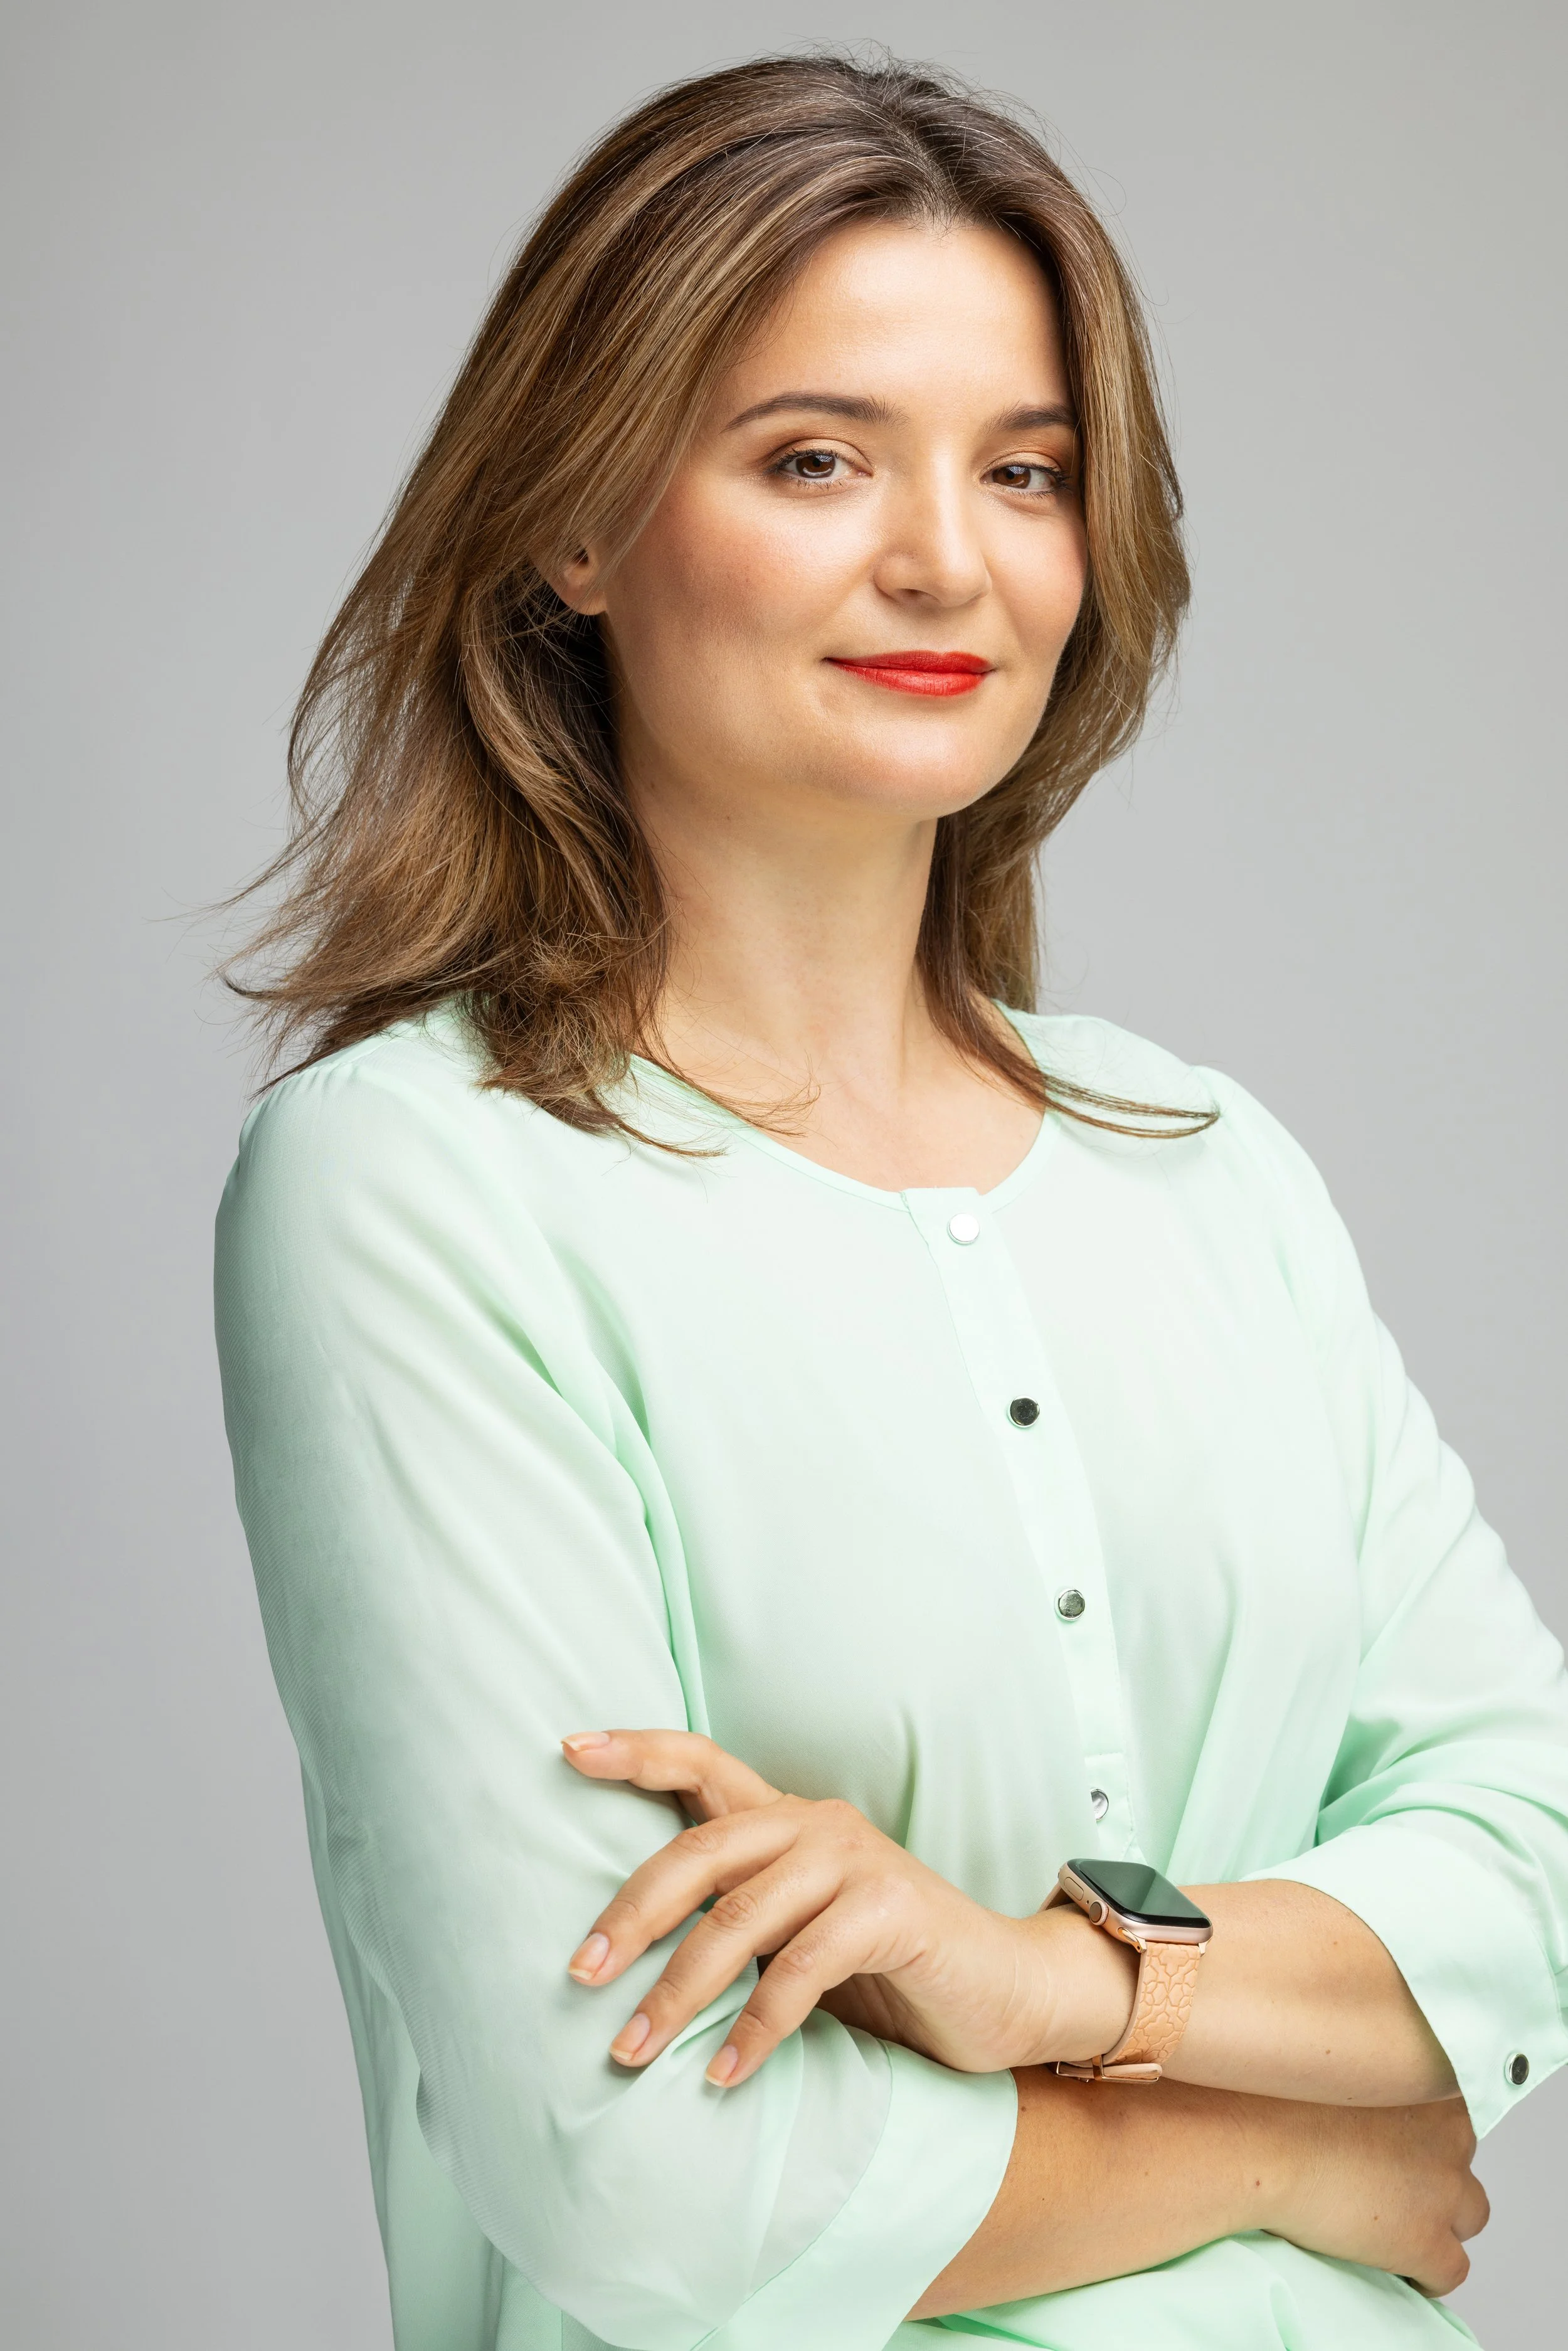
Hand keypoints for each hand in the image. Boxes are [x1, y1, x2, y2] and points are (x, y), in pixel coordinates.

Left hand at [560, 1727, 1136, 2087]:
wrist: (1004, 1991)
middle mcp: (815, 1823)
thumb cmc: (887, 1969)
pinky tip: (722, 2075)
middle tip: (578, 1973)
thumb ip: (736, 1920)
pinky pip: (802, 1969)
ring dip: (678, 1992)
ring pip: (740, 1918)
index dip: (634, 1750)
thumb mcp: (797, 1933)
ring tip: (630, 2051)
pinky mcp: (891, 1910)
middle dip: (629, 1914)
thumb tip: (623, 1957)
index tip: (567, 1748)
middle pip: (697, 1851)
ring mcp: (855, 1861)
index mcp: (786, 1817)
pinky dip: (754, 2028)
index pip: (700, 1760)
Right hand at [1259, 2093, 1488, 2296]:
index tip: (1393, 2146)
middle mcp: (1450, 2134)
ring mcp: (1443, 2190)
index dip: (1419, 2136)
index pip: (1449, 2116)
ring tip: (1400, 2227)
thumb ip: (1367, 2079)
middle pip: (1460, 2163)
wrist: (1262, 2141)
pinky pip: (1451, 2271)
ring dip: (1440, 2221)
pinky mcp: (1427, 2242)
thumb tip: (1360, 2102)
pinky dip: (1429, 2275)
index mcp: (1429, 2084)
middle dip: (1434, 2176)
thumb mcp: (1336, 2065)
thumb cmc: (1278, 2095)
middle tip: (1391, 2184)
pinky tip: (1403, 2272)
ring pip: (1470, 2216)